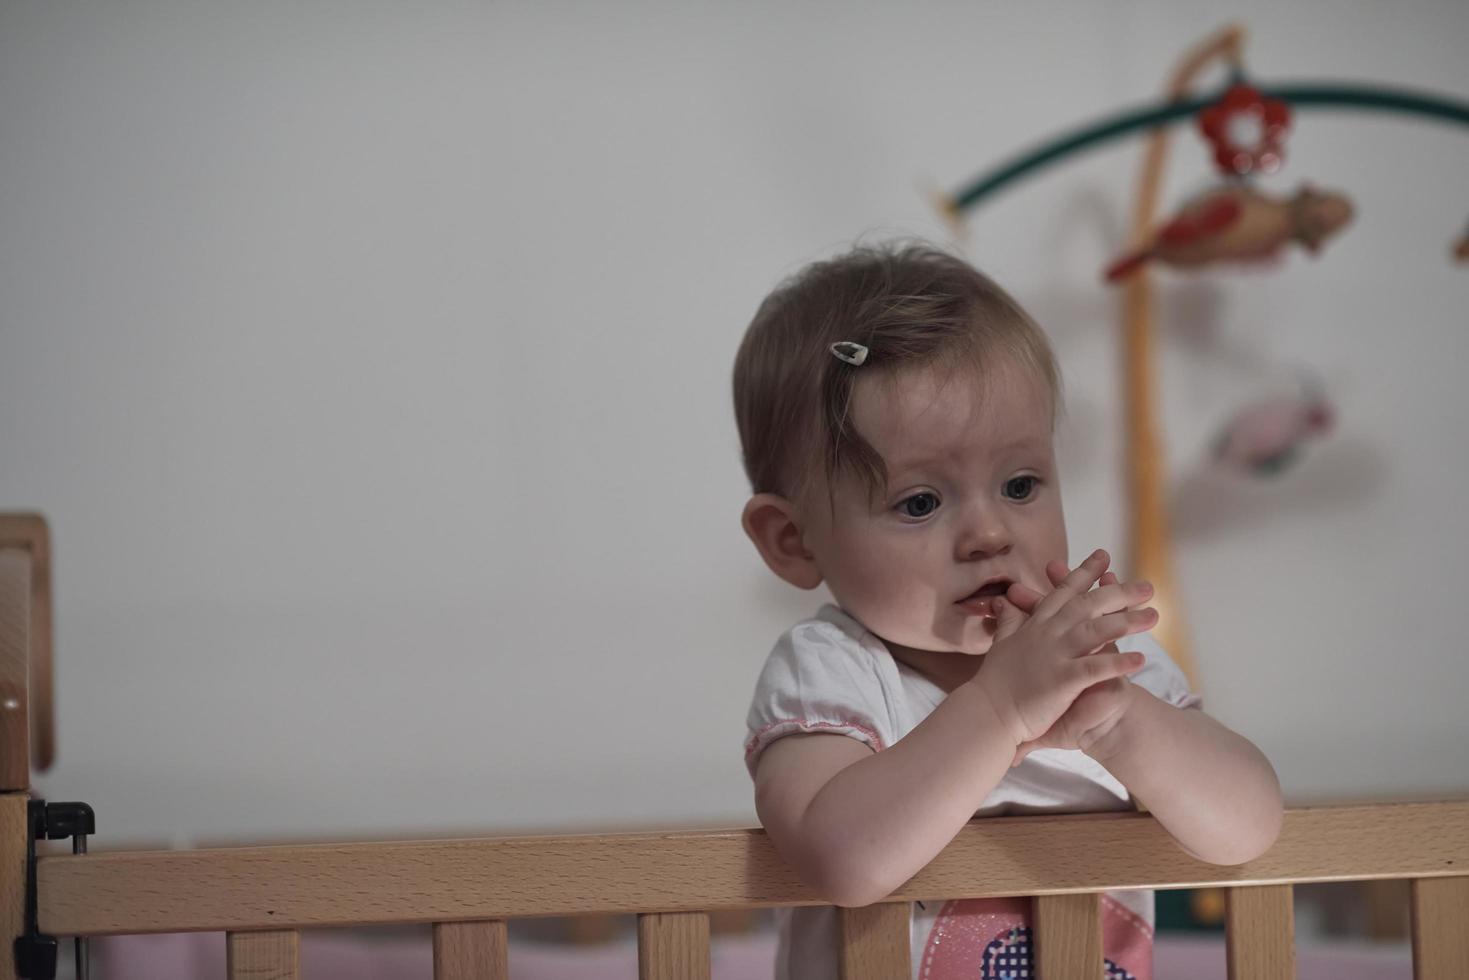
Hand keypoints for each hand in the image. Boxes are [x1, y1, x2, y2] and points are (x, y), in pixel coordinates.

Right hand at [970, 549, 1155, 751]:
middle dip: (1119, 593)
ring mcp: (1055, 655)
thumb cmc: (996, 681)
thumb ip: (1009, 620)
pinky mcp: (1062, 680)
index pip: (1064, 592)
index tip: (1104, 556)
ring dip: (1127, 622)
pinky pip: (1095, 668)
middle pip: (1088, 605)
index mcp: (1036, 625)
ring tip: (1154, 616)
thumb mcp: (1002, 642)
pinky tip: (1140, 659)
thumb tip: (1003, 601)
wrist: (987, 711)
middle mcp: (1047, 634)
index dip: (1085, 573)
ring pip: (1096, 631)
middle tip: (1147, 586)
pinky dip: (1118, 662)